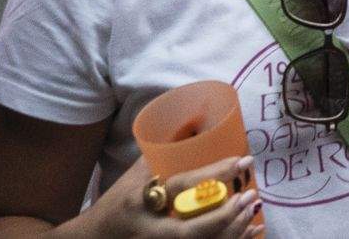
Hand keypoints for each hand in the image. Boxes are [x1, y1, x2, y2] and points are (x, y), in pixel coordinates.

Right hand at [88, 153, 262, 236]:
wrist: (95, 238)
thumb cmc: (118, 201)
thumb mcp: (135, 174)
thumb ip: (163, 153)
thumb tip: (197, 121)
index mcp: (139, 199)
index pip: (180, 187)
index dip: (213, 175)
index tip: (242, 162)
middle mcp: (149, 228)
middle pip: (190, 230)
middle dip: (223, 215)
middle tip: (250, 196)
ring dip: (231, 231)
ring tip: (253, 209)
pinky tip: (252, 229)